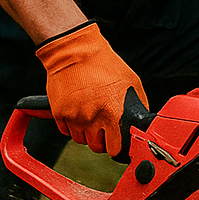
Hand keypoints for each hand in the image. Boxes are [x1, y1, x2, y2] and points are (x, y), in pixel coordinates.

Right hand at [36, 21, 147, 156]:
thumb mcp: (132, 83)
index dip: (118, 146)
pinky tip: (78, 109)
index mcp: (114, 113)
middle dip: (102, 139)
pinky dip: (72, 125)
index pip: (116, 148)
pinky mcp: (59, 114)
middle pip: (97, 147)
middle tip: (104, 125)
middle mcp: (93, 118)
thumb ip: (137, 106)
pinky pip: (66, 131)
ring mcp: (74, 117)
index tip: (118, 141)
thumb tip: (139, 125)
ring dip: (86, 132)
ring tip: (90, 113)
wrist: (75, 51)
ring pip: (81, 140)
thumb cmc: (105, 65)